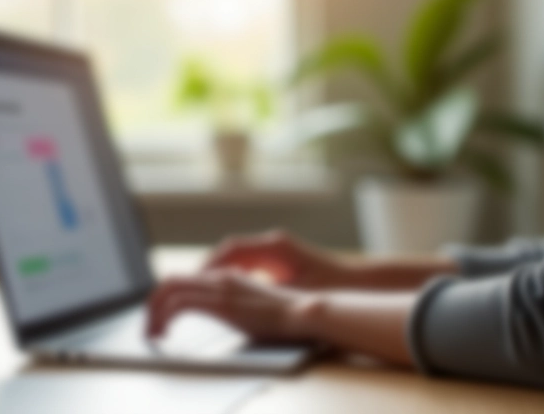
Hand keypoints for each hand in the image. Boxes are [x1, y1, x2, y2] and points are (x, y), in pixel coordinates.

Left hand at [145, 269, 317, 340]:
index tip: (160, 318)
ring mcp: (220, 286)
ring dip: (154, 312)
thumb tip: (226, 315)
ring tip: (152, 334)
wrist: (305, 312)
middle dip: (153, 304)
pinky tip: (164, 332)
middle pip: (171, 281)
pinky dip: (164, 316)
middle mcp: (220, 277)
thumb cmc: (287, 317)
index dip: (166, 298)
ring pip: (169, 289)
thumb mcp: (254, 308)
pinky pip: (179, 303)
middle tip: (148, 327)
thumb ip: (235, 305)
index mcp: (227, 278)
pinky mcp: (221, 302)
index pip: (185, 280)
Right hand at [203, 230, 351, 289]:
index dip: (210, 265)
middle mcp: (273, 244)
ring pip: (236, 257)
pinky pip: (246, 264)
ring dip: (217, 271)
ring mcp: (275, 251)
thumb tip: (246, 299)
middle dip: (207, 268)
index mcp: (275, 248)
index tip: (195, 281)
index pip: (233, 250)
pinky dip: (231, 274)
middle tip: (186, 286)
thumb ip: (271, 294)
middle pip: (230, 251)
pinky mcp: (278, 261)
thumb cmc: (330, 289)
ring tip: (198, 290)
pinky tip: (222, 291)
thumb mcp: (297, 294)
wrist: (357, 284)